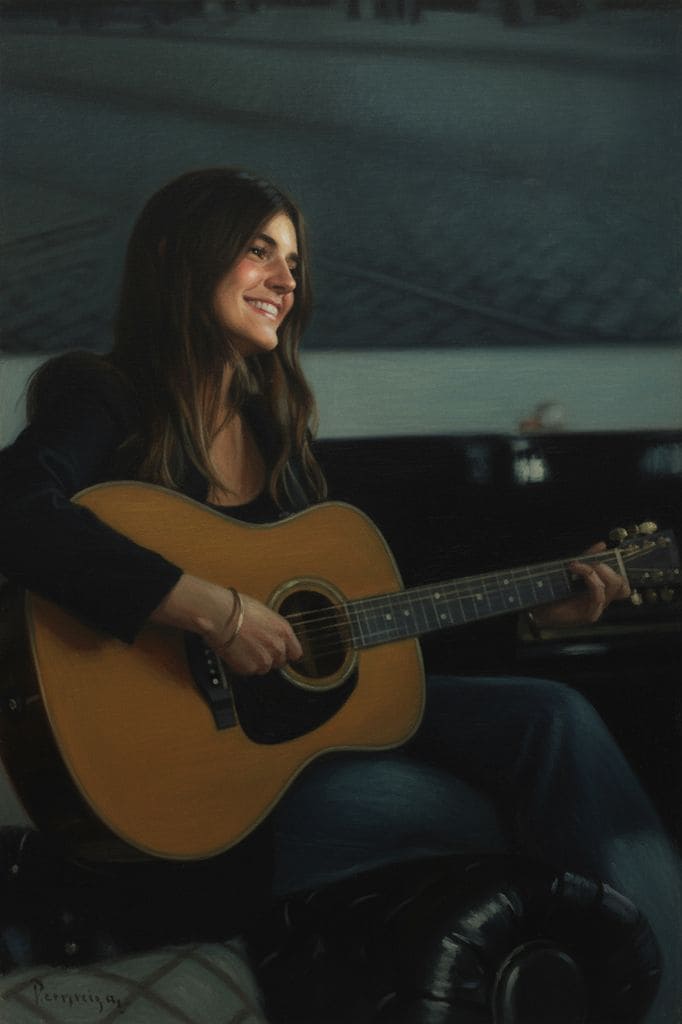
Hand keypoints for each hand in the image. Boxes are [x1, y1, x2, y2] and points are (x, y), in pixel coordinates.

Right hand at [151, 574, 301, 675]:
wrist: (220, 614)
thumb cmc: (238, 608)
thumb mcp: (264, 614)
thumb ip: (273, 630)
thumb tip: (272, 636)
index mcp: (284, 631)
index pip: (296, 653)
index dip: (286, 653)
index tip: (280, 653)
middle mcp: (277, 647)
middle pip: (280, 662)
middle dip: (269, 657)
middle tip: (255, 647)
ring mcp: (264, 659)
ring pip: (264, 668)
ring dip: (255, 662)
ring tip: (243, 647)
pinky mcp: (249, 668)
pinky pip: (248, 671)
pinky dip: (241, 665)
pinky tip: (235, 652)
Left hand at [531, 542, 630, 628]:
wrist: (537, 607)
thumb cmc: (553, 591)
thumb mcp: (572, 570)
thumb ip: (587, 558)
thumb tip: (602, 545)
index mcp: (600, 591)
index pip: (623, 583)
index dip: (618, 569)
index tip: (600, 559)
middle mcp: (601, 601)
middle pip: (622, 585)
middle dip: (607, 568)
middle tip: (589, 563)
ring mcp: (597, 609)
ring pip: (612, 587)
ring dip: (594, 570)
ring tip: (576, 565)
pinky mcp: (589, 616)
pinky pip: (598, 596)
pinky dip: (590, 580)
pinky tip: (576, 570)